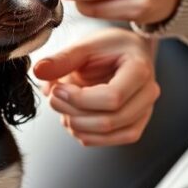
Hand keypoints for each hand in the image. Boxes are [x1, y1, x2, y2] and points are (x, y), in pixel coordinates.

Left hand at [34, 28, 159, 146]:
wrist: (124, 54)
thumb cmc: (107, 48)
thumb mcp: (84, 46)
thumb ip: (62, 59)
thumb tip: (38, 71)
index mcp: (140, 69)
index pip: (112, 98)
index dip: (79, 99)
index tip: (57, 88)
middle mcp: (148, 93)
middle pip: (109, 120)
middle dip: (73, 113)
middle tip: (53, 98)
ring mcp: (144, 112)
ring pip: (108, 134)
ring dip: (77, 126)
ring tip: (62, 107)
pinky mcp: (134, 126)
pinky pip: (110, 141)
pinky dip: (85, 135)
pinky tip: (72, 118)